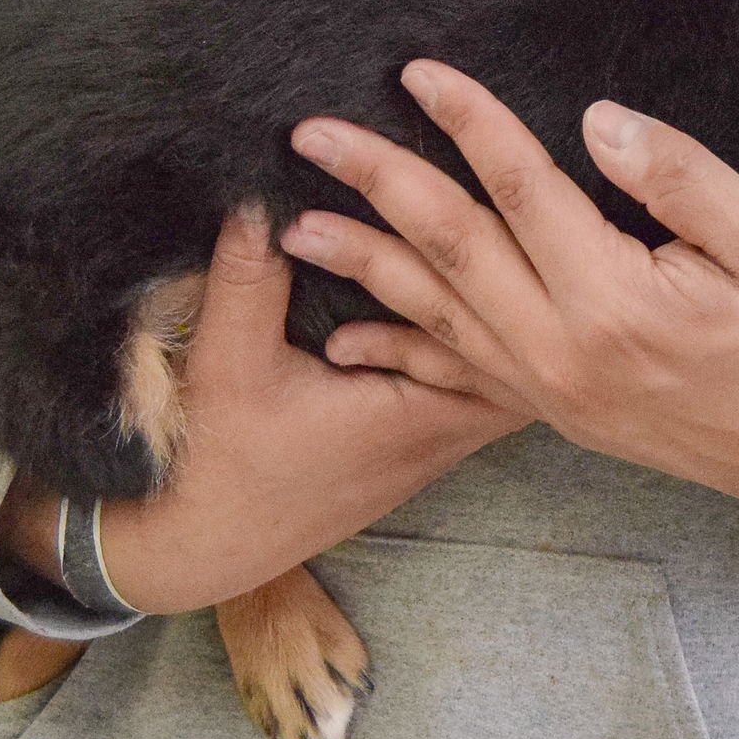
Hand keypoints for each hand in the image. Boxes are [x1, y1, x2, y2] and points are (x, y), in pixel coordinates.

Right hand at [0, 207, 525, 614]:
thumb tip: (262, 193)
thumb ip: (249, 276)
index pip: (515, 341)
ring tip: (510, 240)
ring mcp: (435, 443)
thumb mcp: (228, 362)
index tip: (520, 215)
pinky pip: (473, 385)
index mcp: (420, 413)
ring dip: (506, 312)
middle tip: (529, 217)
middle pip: (531, 354)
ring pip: (507, 373)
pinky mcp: (417, 444)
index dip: (523, 275)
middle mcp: (444, 433)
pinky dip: (474, 339)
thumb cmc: (221, 463)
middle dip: (533, 288)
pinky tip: (466, 291)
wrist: (204, 544)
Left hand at [280, 61, 738, 530]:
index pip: (519, 189)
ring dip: (365, 265)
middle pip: (449, 250)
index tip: (417, 71)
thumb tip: (593, 122)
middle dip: (377, 183)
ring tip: (299, 227)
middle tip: (310, 135)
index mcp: (613, 302)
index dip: (468, 121)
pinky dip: (399, 351)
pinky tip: (350, 339)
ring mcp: (554, 393)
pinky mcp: (561, 414)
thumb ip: (676, 177)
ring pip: (436, 317)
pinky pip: (457, 378)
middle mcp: (563, 354)